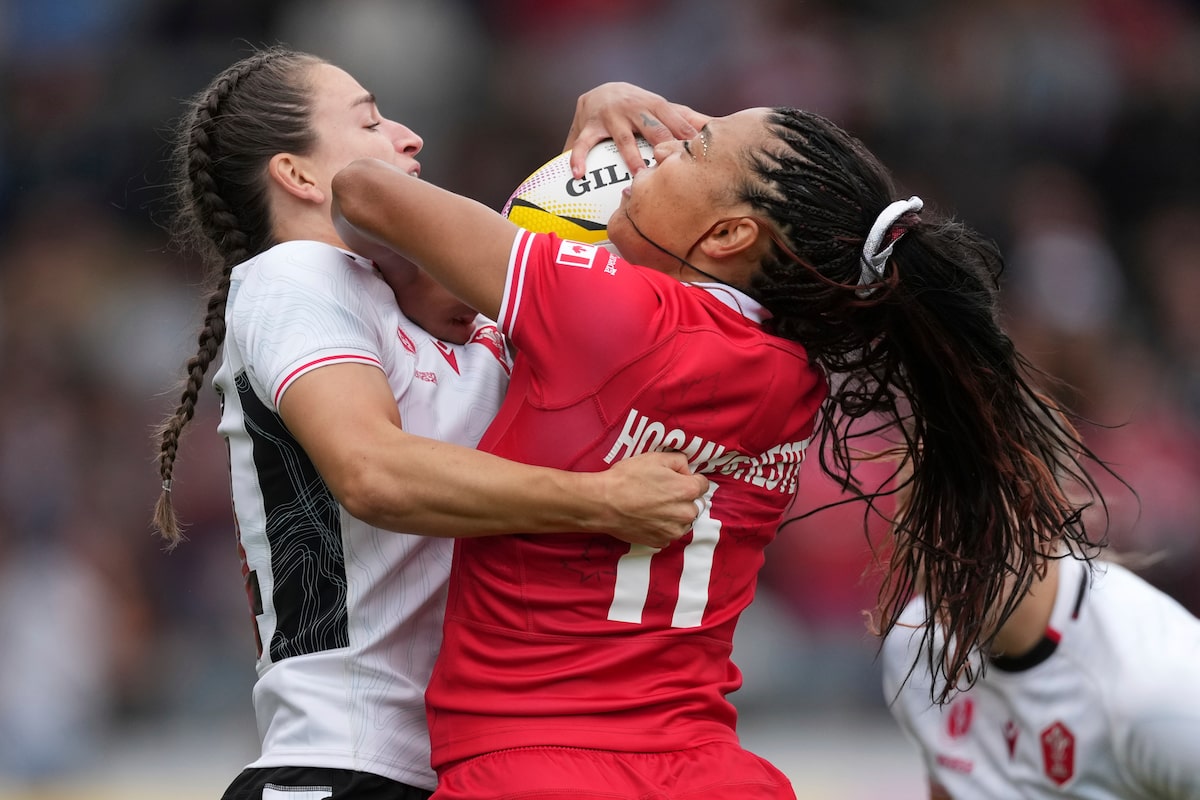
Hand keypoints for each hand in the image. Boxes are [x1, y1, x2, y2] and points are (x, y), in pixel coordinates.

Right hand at [563, 82, 710, 178]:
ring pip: (622, 138)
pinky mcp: (589, 126)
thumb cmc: (640, 106)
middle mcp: (634, 109)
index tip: (701, 153)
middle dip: (664, 144)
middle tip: (675, 166)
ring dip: (630, 156)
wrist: (601, 91)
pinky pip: (583, 144)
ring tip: (638, 174)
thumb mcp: (662, 108)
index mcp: (656, 106)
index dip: (688, 137)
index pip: (677, 122)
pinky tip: (579, 174)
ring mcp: (611, 117)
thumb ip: (687, 118)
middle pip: (653, 129)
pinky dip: (578, 158)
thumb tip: (718, 126)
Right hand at [598, 451, 710, 548]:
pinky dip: (662, 527)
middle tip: (662, 493)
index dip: (689, 479)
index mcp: (687, 490)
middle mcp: (686, 514)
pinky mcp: (660, 542)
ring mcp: (673, 531)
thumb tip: (685, 469)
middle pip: (694, 504)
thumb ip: (678, 460)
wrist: (604, 503)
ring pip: (683, 521)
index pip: (703, 484)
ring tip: (654, 506)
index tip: (676, 479)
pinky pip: (669, 534)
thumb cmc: (627, 478)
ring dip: (675, 515)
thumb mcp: (654, 458)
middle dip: (683, 499)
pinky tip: (648, 518)